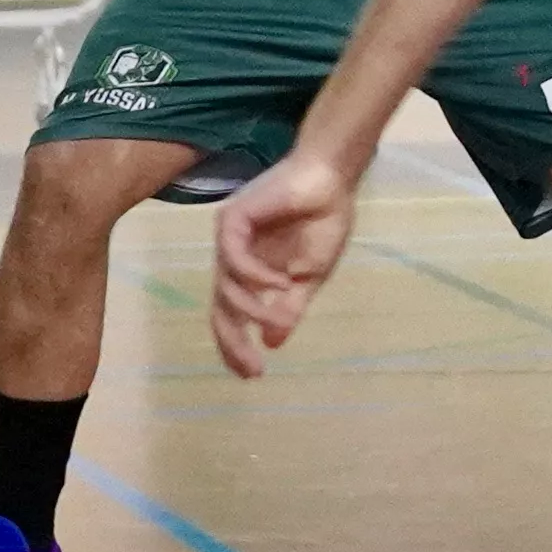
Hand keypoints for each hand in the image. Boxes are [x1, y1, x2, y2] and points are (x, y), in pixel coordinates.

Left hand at [208, 149, 360, 376]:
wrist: (332, 178)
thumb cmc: (324, 220)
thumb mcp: (311, 275)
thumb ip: (290, 306)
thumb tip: (273, 342)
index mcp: (251, 272)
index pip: (231, 315)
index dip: (236, 345)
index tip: (253, 373)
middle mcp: (234, 258)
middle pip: (220, 308)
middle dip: (234, 341)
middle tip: (254, 367)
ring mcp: (229, 239)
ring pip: (225, 286)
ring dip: (252, 308)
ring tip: (280, 316)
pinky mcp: (232, 219)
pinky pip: (234, 257)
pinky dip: (255, 275)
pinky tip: (280, 282)